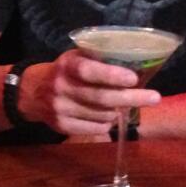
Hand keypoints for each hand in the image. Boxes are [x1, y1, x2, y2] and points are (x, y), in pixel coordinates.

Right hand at [18, 49, 159, 135]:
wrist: (31, 92)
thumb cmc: (63, 71)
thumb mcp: (75, 58)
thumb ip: (98, 60)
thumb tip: (135, 65)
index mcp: (66, 65)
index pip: (90, 71)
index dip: (112, 75)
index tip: (134, 78)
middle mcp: (61, 87)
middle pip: (101, 97)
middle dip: (131, 98)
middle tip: (154, 97)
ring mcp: (60, 108)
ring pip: (102, 115)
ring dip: (118, 112)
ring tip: (123, 106)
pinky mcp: (61, 125)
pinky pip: (95, 128)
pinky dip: (107, 123)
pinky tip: (107, 116)